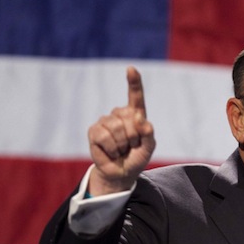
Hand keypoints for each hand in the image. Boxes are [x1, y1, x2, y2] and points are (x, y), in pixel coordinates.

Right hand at [87, 66, 155, 194]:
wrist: (122, 173)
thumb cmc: (136, 157)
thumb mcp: (149, 147)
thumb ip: (148, 133)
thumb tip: (140, 119)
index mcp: (135, 114)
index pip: (135, 95)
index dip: (133, 82)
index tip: (131, 69)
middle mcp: (119, 114)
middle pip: (130, 117)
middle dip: (134, 136)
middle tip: (131, 146)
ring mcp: (105, 121)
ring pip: (117, 127)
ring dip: (122, 144)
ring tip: (121, 150)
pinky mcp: (94, 131)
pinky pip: (104, 136)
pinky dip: (112, 148)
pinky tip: (111, 152)